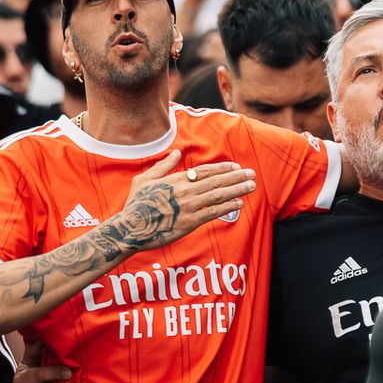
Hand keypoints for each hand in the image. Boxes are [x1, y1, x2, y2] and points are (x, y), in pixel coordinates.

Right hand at [115, 150, 256, 252]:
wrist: (131, 229)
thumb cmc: (136, 204)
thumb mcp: (144, 180)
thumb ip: (163, 166)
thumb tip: (176, 153)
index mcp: (176, 180)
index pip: (205, 171)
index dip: (223, 168)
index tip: (236, 166)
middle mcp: (185, 191)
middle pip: (216, 181)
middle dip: (236, 177)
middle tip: (251, 174)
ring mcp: (188, 207)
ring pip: (218, 195)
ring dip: (237, 189)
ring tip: (251, 186)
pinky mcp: (190, 222)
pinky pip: (213, 213)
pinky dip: (227, 207)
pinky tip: (239, 203)